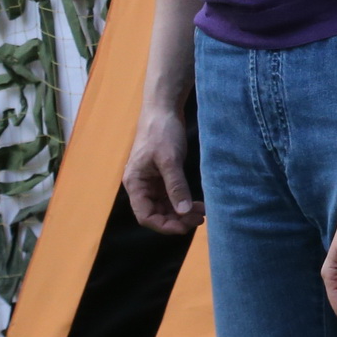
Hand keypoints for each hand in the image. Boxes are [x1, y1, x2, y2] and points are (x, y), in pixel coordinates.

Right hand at [122, 103, 200, 234]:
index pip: (145, 216)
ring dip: (181, 213)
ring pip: (165, 207)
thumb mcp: (170, 160)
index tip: (185, 226)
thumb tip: (184, 212)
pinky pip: (171, 197)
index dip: (164, 225)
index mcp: (135, 183)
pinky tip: (197, 204)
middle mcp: (141, 186)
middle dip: (177, 220)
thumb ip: (176, 186)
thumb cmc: (162, 132)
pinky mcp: (162, 176)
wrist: (163, 109)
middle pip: (156, 214)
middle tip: (199, 219)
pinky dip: (183, 202)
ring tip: (201, 213)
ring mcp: (151, 182)